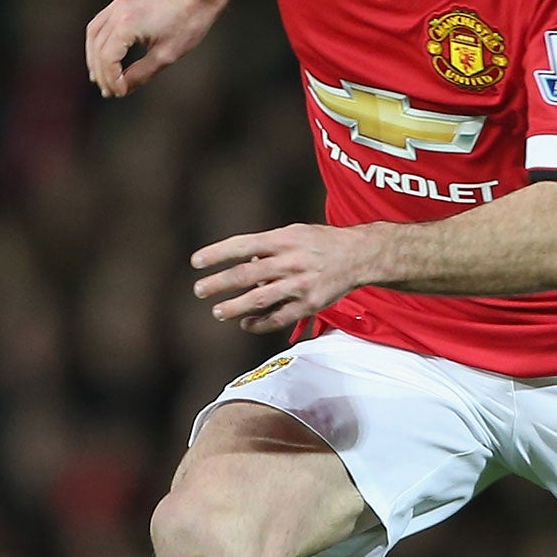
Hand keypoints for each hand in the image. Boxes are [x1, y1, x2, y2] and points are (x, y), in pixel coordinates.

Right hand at [85, 0, 224, 97]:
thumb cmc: (190, 21)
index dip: (111, 78)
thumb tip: (124, 87)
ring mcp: (119, 2)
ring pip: (94, 33)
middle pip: (97, 47)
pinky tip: (106, 54)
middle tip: (109, 91)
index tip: (120, 93)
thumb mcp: (168, 54)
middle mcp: (118, 10)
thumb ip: (142, 73)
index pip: (107, 57)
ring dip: (95, 56)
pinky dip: (101, 40)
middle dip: (102, 71)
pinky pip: (103, 21)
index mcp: (128, 23)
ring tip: (102, 76)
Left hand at [192, 224, 370, 333]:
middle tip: (199, 290)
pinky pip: (278, 318)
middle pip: (246, 275)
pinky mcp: (309, 304)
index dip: (217, 253)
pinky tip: (246, 323)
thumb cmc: (321, 242)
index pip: (243, 245)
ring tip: (217, 312)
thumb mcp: (296, 233)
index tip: (195, 262)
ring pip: (259, 299)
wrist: (361, 255)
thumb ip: (268, 247)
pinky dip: (259, 323)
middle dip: (218, 283)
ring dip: (234, 307)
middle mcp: (290, 261)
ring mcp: (300, 284)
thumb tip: (243, 265)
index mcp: (284, 240)